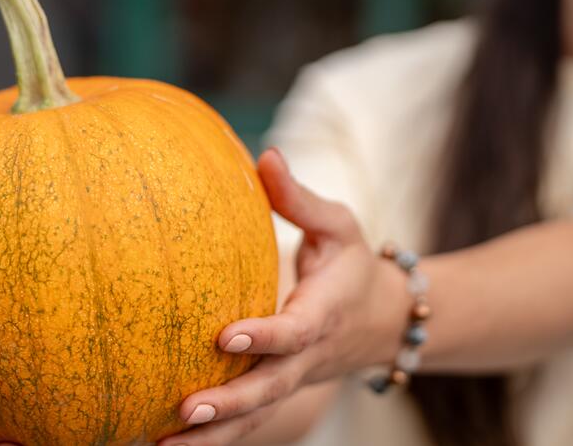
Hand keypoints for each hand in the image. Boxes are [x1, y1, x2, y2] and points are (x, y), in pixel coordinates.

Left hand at [158, 149, 409, 445]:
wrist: (385, 320)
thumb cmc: (352, 265)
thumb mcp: (338, 225)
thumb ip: (299, 197)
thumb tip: (265, 154)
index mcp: (322, 312)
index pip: (295, 331)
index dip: (266, 336)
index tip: (226, 336)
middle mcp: (307, 356)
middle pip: (271, 388)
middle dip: (232, 404)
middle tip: (187, 411)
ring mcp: (294, 380)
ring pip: (258, 416)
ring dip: (216, 438)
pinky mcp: (280, 392)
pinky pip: (250, 421)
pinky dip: (215, 440)